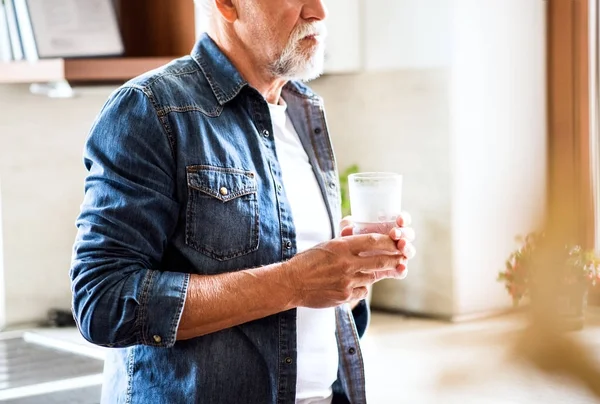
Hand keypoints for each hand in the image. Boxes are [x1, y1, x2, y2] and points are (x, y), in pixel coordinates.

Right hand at [284, 234, 405, 308]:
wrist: (291, 283)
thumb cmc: (307, 261)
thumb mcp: (327, 245)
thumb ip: (346, 242)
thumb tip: (363, 237)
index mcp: (341, 247)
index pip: (372, 240)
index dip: (388, 241)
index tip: (397, 240)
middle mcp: (346, 264)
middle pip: (380, 260)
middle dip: (394, 258)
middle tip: (403, 256)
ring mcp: (347, 282)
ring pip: (373, 277)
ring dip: (381, 272)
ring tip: (388, 269)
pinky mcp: (344, 296)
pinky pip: (362, 291)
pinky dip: (363, 287)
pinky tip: (359, 283)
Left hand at [339, 212, 415, 266]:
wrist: (347, 262)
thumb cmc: (351, 241)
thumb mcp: (347, 232)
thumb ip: (347, 227)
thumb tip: (348, 228)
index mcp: (390, 227)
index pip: (402, 221)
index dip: (404, 219)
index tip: (399, 219)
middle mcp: (397, 240)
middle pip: (408, 235)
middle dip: (404, 233)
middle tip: (394, 234)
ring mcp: (397, 255)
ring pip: (408, 251)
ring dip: (407, 248)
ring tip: (400, 246)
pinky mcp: (394, 269)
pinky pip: (402, 270)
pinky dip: (403, 269)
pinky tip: (401, 267)